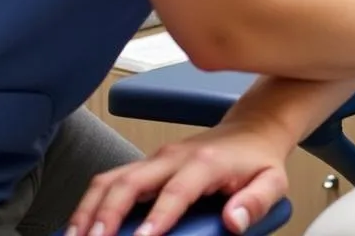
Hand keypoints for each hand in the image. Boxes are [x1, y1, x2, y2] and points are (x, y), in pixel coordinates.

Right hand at [67, 119, 292, 235]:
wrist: (254, 127)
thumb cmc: (260, 159)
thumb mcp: (273, 182)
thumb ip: (257, 202)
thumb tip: (235, 222)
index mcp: (205, 163)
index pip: (175, 192)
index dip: (156, 218)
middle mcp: (175, 156)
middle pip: (130, 181)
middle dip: (106, 215)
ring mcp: (158, 158)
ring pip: (112, 178)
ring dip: (89, 209)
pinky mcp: (148, 164)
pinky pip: (112, 179)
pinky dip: (92, 202)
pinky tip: (81, 227)